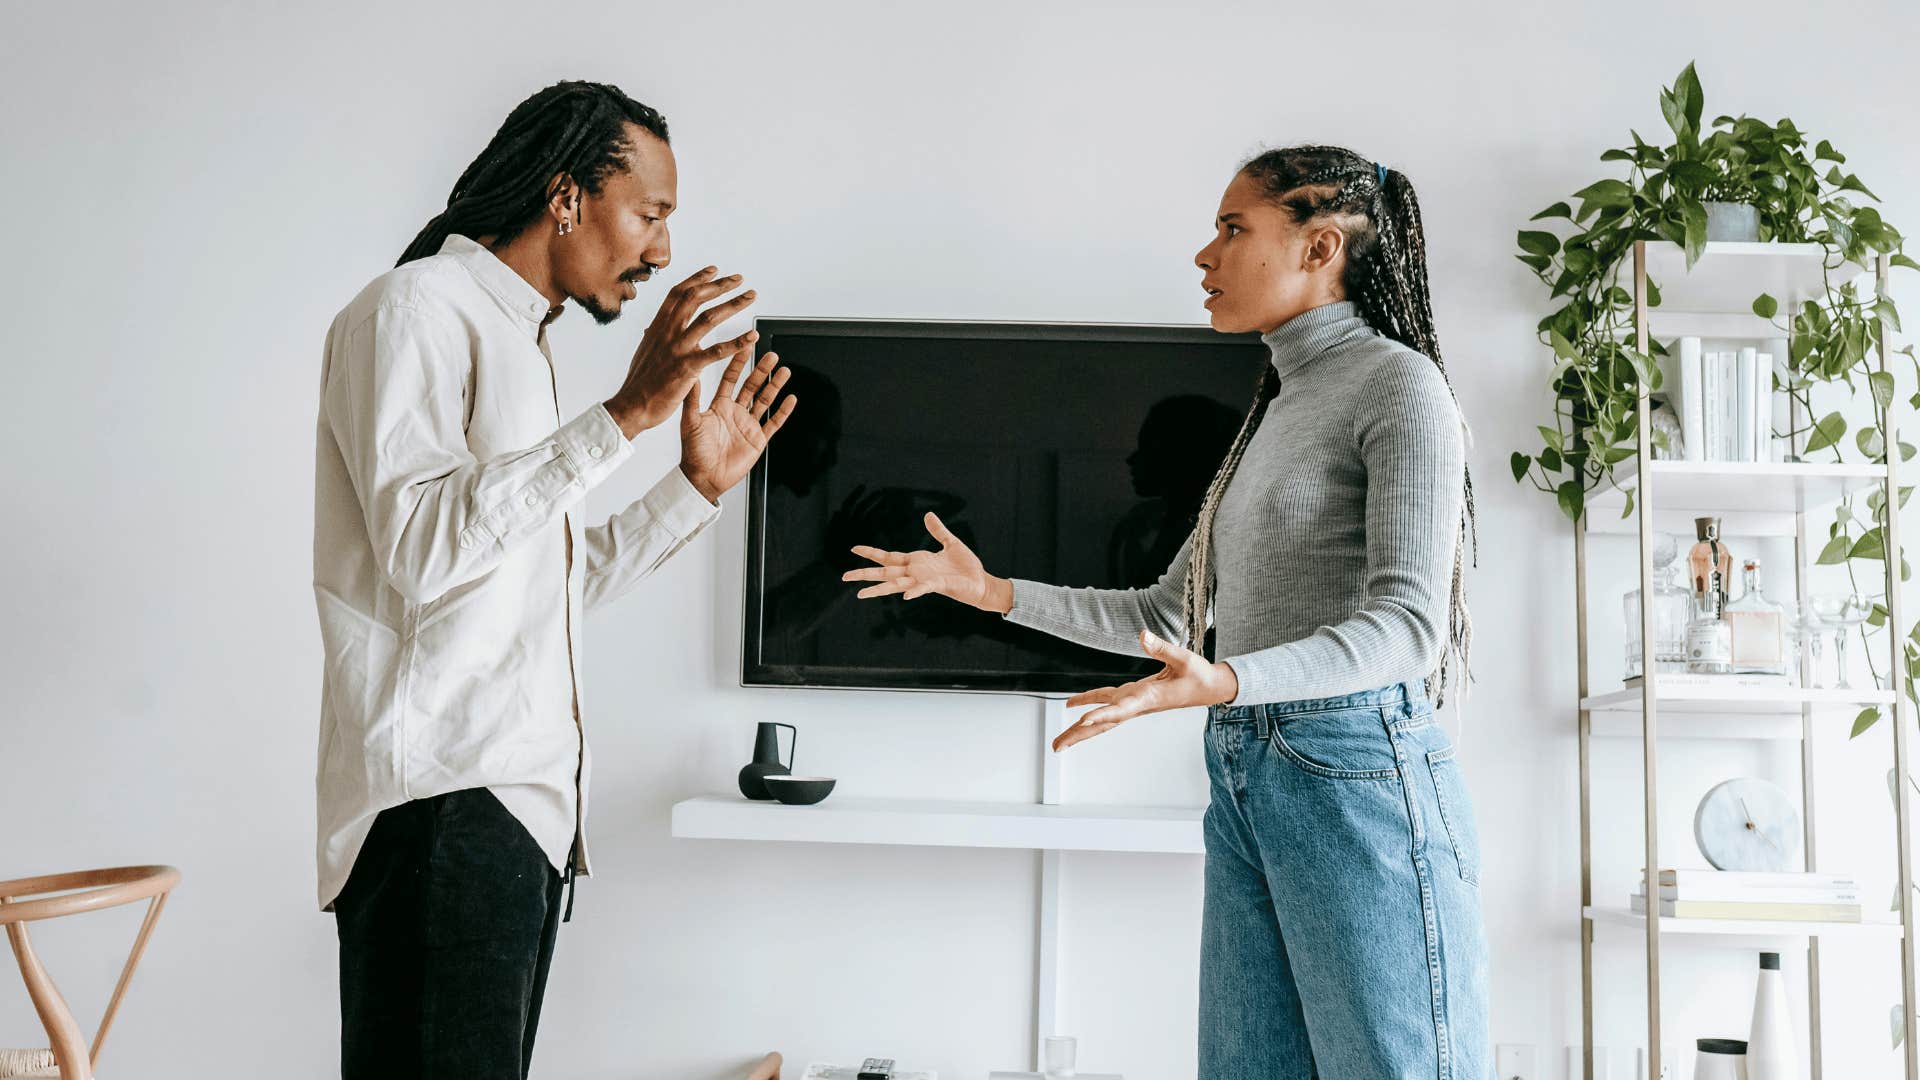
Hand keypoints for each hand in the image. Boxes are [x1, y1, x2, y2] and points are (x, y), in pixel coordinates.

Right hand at [605, 266, 759, 437]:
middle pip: (695, 297)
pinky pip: (717, 351)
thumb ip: (654, 337)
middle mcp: (667, 332)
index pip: (678, 293)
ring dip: (733, 304)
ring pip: (709, 318)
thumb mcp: (645, 351)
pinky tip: (752, 337)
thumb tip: (652, 328)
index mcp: (658, 326)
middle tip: (739, 279)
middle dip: (720, 285)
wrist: (632, 406)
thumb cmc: (639, 382)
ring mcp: (678, 348)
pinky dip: (737, 342)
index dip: (697, 279)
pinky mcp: (687, 367)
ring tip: (750, 297)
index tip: (713, 270)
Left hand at [678, 345, 797, 502]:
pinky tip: (791, 399)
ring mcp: (748, 425)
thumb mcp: (690, 422)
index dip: (738, 362)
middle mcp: (735, 412)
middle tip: (772, 355)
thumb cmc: (694, 452)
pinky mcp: (758, 439)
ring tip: (784, 371)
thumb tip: (692, 376)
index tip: (745, 346)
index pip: (731, 378)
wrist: (704, 478)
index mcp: (719, 405)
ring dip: (775, 386)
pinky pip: (774, 423)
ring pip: (765, 400)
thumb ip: (692, 399)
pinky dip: (783, 411)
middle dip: (762, 370)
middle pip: (752, 386)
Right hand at [842, 511, 1009, 612]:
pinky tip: (904, 596)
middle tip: (843, 576)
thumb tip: (928, 515)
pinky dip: (914, 591)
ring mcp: (924, 581)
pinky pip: (923, 589)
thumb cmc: (966, 567)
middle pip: (885, 573)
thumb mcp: (951, 543)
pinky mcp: (938, 586)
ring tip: (859, 593)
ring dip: (878, 588)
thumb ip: (938, 531)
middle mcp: (916, 573)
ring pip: (896, 585)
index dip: (872, 553)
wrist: (981, 582)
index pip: (889, 558)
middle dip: (864, 574)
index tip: (854, 549)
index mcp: (916, 562)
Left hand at [1051, 629, 1239, 750]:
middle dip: (1080, 735)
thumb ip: (1162, 648)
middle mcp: (1137, 704)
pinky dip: (1090, 704)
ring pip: (1102, 718)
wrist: (1210, 688)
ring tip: (1059, 742)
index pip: (1121, 709)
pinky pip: (1107, 703)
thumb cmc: (1199, 675)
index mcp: (1148, 698)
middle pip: (1103, 722)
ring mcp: (1134, 702)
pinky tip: (1074, 706)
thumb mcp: (1184, 658)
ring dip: (1080, 729)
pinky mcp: (1134, 696)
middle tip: (1057, 747)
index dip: (1101, 715)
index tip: (1081, 721)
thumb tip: (1142, 635)